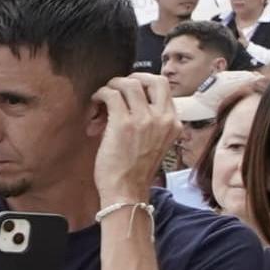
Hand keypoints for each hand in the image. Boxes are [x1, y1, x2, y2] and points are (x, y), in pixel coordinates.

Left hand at [93, 71, 172, 209]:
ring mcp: (144, 120)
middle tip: (118, 86)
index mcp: (173, 123)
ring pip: (129, 83)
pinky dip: (100, 94)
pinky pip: (111, 94)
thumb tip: (131, 104)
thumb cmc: (135, 170)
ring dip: (112, 86)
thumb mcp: (156, 143)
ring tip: (102, 98)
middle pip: (154, 79)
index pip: (164, 88)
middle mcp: (163, 118)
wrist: (127, 191)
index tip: (130, 91)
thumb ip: (153, 123)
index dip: (144, 84)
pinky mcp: (123, 124)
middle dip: (133, 77)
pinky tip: (95, 103)